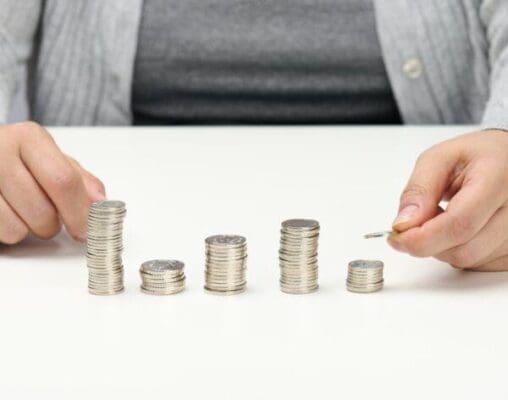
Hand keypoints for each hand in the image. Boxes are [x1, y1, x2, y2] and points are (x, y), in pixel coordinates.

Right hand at [0, 122, 104, 243]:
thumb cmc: (18, 158)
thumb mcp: (51, 158)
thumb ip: (80, 179)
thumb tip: (101, 202)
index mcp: (28, 137)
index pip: (62, 181)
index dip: (79, 212)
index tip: (85, 229)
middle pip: (42, 211)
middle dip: (53, 226)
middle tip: (50, 218)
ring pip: (16, 229)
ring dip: (27, 230)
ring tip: (22, 211)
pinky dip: (7, 233)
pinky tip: (6, 213)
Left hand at [388, 129, 507, 270]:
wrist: (507, 160)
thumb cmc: (476, 156)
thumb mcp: (439, 159)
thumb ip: (419, 190)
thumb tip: (403, 225)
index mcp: (498, 178)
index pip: (460, 223)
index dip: (423, 237)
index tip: (397, 237)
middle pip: (464, 249)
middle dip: (428, 242)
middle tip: (420, 219)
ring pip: (469, 259)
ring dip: (443, 246)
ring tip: (447, 215)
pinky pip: (479, 263)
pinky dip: (459, 249)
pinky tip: (463, 227)